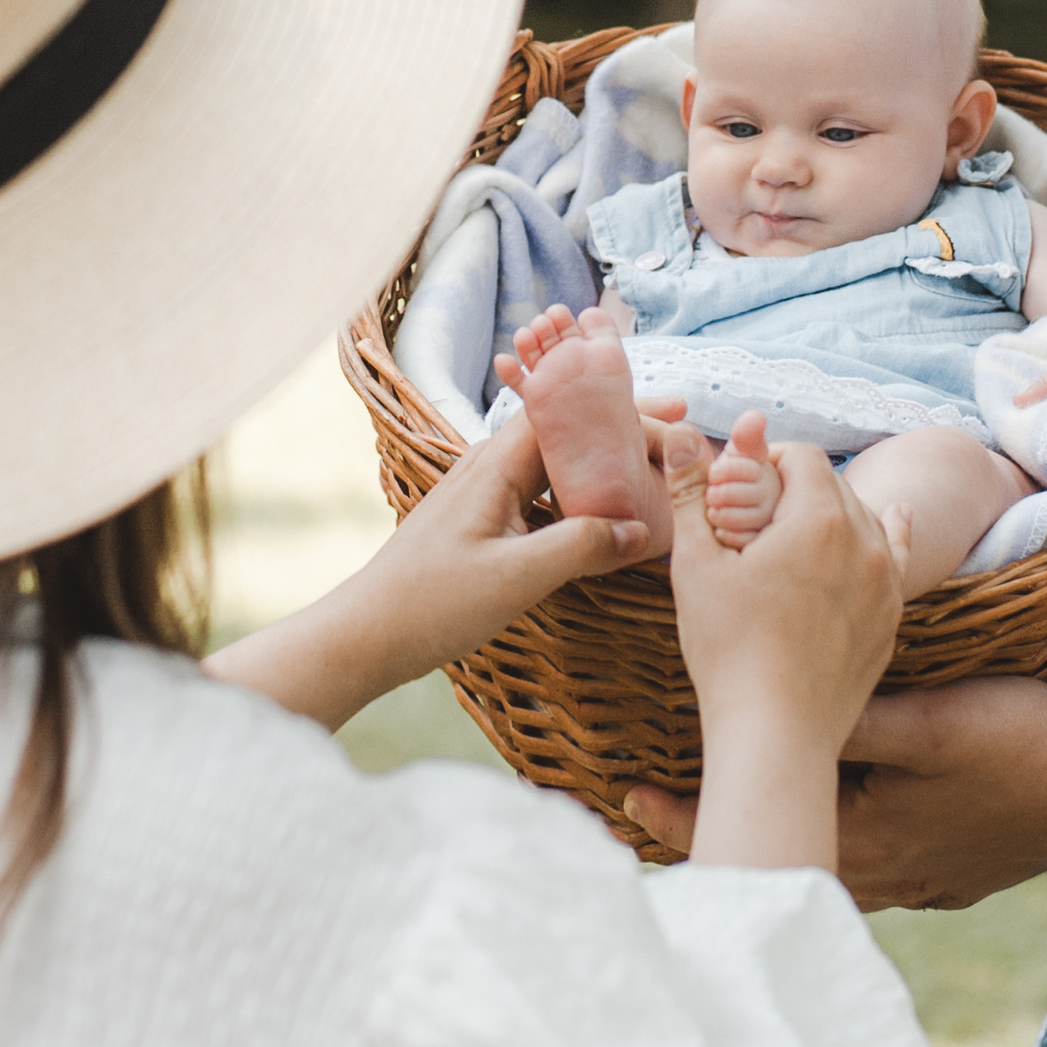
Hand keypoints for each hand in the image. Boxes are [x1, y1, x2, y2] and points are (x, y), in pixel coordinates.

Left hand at [206, 402, 646, 729]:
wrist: (366, 635)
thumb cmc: (431, 603)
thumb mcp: (517, 577)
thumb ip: (581, 546)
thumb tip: (640, 529)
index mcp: (496, 466)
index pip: (571, 414)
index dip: (625, 411)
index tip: (676, 417)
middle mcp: (489, 468)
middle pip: (569, 433)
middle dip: (624, 433)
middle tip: (680, 440)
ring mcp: (485, 496)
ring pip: (558, 465)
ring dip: (605, 466)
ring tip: (655, 472)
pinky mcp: (484, 524)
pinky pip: (544, 496)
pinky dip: (582, 498)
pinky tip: (606, 518)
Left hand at [631, 672, 1046, 905]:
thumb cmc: (1019, 744)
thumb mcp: (925, 720)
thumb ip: (848, 715)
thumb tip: (771, 701)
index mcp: (869, 838)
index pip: (760, 827)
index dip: (692, 814)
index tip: (630, 801)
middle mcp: (889, 875)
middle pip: (788, 860)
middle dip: (735, 832)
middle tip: (670, 808)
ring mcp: (925, 883)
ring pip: (831, 870)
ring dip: (789, 843)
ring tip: (749, 816)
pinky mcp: (954, 876)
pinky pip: (877, 871)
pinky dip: (843, 850)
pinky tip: (843, 830)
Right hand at [660, 438, 906, 870]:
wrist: (776, 734)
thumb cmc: (728, 651)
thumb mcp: (696, 566)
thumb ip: (692, 493)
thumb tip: (685, 433)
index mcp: (820, 519)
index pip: (802, 457)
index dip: (769, 458)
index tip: (741, 480)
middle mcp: (865, 542)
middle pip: (834, 486)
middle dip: (796, 488)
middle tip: (756, 513)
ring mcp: (885, 583)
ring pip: (865, 520)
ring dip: (833, 513)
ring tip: (796, 530)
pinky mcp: (891, 619)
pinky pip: (894, 560)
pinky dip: (888, 535)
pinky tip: (896, 519)